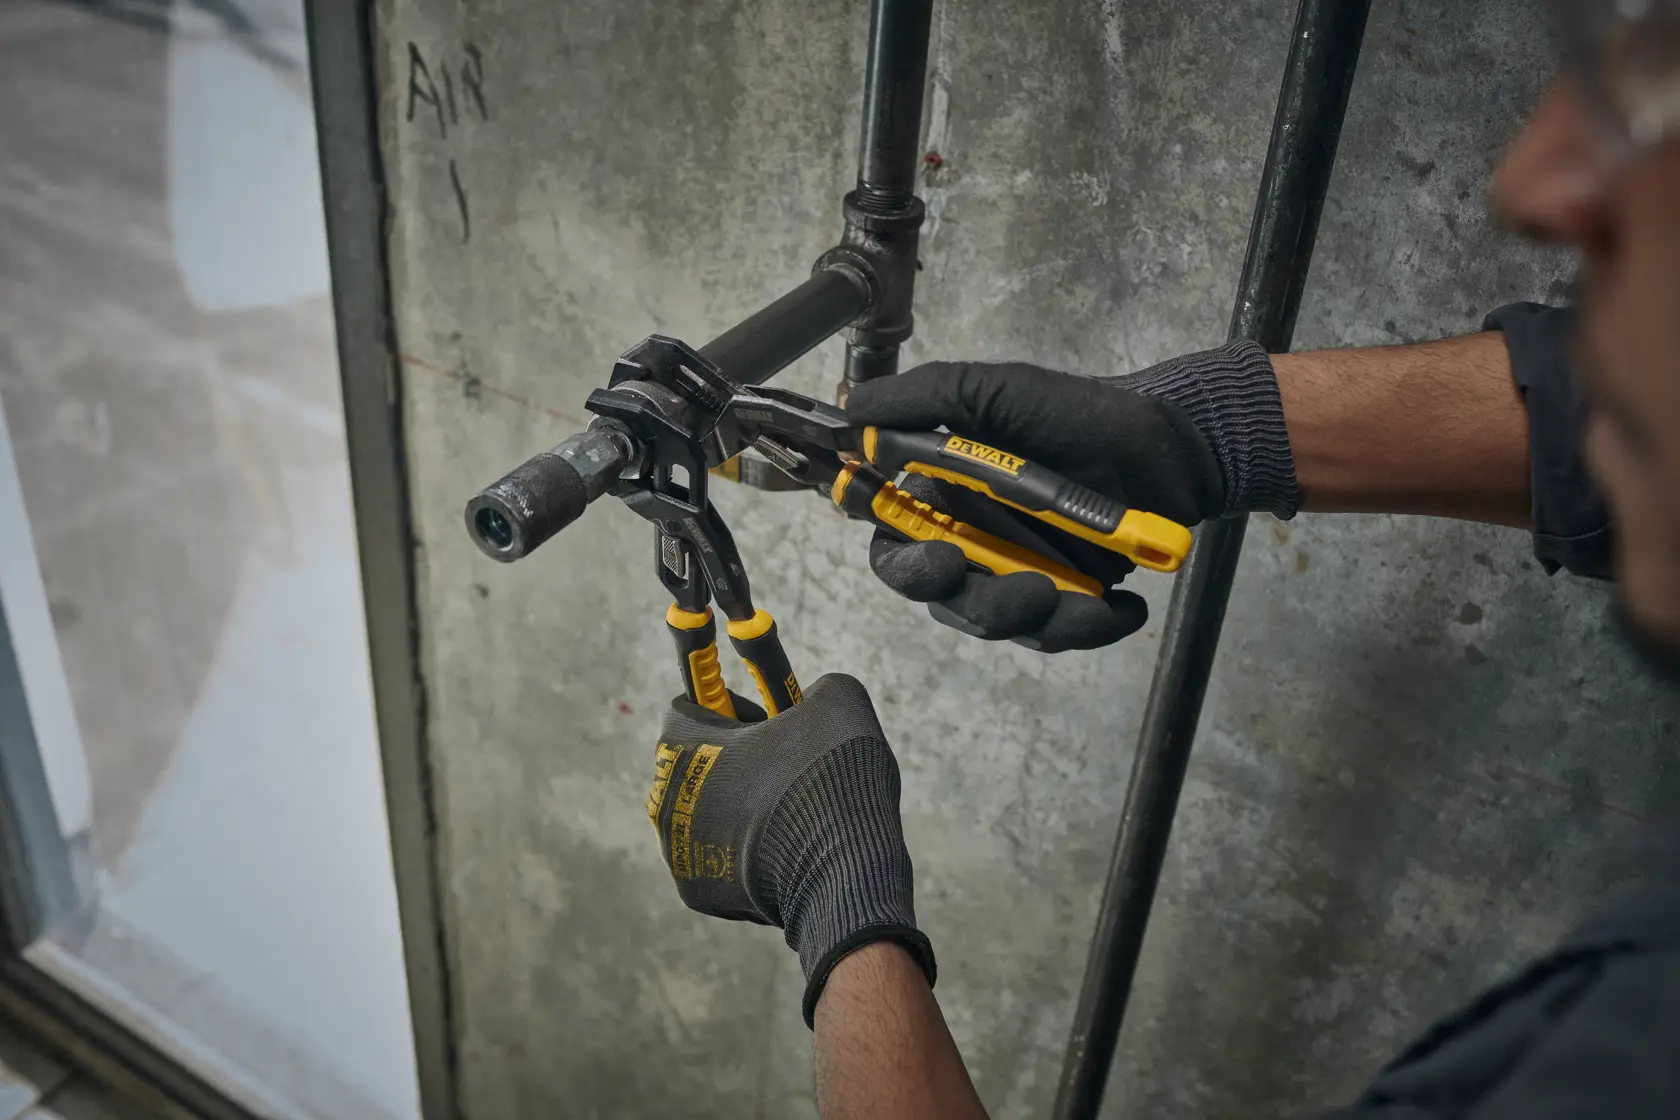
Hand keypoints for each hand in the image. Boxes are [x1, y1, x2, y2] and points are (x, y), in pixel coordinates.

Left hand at [647, 673, 934, 1024]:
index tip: (767, 718)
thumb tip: (815, 698)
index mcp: (684, 748)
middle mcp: (666, 800)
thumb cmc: (830, 779)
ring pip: (705, 814)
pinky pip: (718, 857)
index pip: (688, 709)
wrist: (843, 871)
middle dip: (732, 759)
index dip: (731, 706)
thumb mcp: (838, 702)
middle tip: (783, 761)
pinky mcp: (698, 894)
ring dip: (738, 805)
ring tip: (789, 807)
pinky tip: (784, 846)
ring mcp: (679, 852)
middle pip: (693, 764)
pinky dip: (744, 849)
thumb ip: (816, 689)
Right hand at [844, 345, 1295, 650]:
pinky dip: (1089, 628)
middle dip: (976, 601)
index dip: (902, 563)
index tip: (939, 559)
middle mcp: (968, 541)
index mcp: (939, 496)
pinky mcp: (1065, 599)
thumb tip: (850, 407)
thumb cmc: (1073, 413)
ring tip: (1076, 592)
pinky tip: (1125, 609)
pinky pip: (1057, 633)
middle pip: (943, 597)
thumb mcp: (992, 390)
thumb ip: (919, 399)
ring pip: (998, 622)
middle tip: (1023, 588)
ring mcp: (1015, 574)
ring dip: (1032, 618)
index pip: (893, 545)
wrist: (1167, 443)